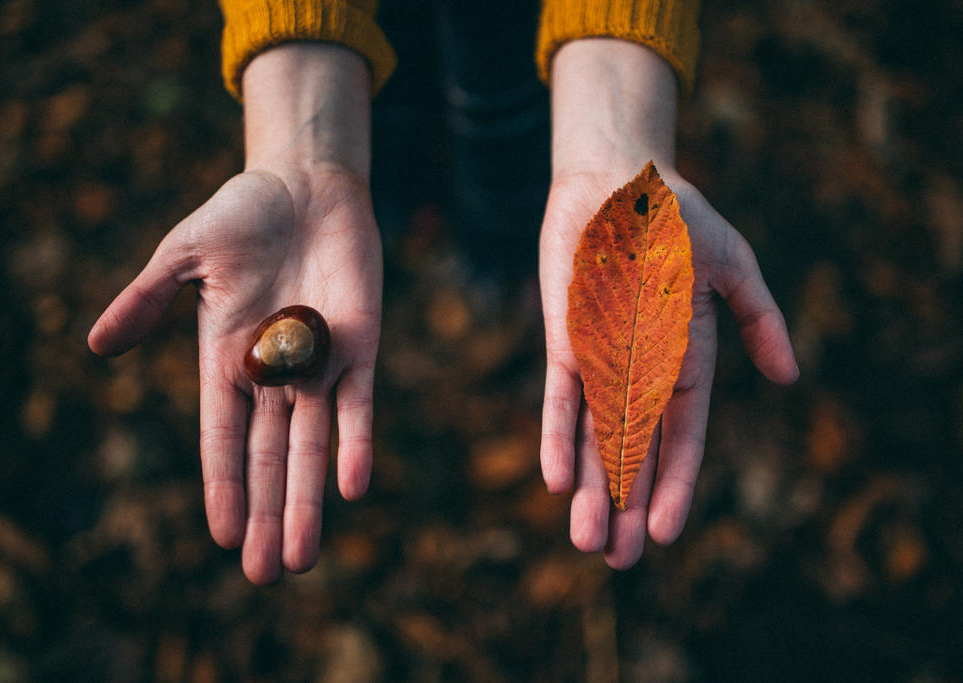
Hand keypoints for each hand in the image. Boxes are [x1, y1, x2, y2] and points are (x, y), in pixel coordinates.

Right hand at [88, 45, 380, 583]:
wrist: (305, 186)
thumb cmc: (241, 215)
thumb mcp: (184, 256)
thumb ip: (147, 300)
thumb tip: (96, 346)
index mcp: (227, 360)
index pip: (223, 438)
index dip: (223, 486)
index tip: (221, 536)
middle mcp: (274, 375)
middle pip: (269, 458)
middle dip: (266, 514)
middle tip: (264, 574)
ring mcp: (319, 365)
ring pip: (313, 447)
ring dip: (306, 501)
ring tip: (300, 558)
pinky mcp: (360, 347)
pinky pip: (359, 404)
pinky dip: (356, 444)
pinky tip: (350, 488)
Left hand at [538, 40, 798, 568]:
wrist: (619, 177)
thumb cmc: (678, 218)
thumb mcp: (733, 267)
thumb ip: (760, 319)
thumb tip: (790, 377)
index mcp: (684, 359)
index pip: (681, 436)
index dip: (675, 484)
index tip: (667, 532)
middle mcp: (638, 369)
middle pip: (633, 450)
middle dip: (626, 504)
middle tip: (619, 561)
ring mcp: (599, 357)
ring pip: (594, 436)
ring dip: (591, 487)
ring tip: (587, 541)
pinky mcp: (564, 339)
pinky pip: (561, 396)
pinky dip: (557, 435)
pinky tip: (556, 479)